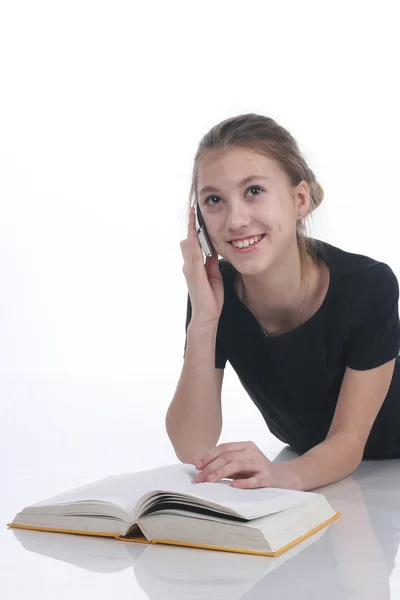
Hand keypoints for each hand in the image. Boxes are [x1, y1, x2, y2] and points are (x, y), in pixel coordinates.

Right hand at [180, 207, 223, 324]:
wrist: (206, 315)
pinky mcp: (194, 272)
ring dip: (191, 228)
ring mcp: (190, 268)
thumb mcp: (214, 276)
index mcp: (195, 265)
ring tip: (193, 214)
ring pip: (190, 243)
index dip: (195, 229)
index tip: (197, 216)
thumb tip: (213, 251)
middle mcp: (190, 265)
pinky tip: (195, 232)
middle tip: (193, 208)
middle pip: (190, 240)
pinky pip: (194, 253)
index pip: (194, 243)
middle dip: (191, 224)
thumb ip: (212, 263)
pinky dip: (194, 241)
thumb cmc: (210, 298)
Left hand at [194, 441, 295, 488]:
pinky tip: (233, 485)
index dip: (209, 456)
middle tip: (200, 478)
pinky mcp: (267, 478)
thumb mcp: (241, 464)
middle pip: (228, 456)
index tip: (197, 466)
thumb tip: (203, 469)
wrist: (282, 479)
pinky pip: (254, 480)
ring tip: (210, 480)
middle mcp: (253, 452)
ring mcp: (261, 464)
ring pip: (238, 465)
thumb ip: (227, 464)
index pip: (224, 448)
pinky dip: (243, 482)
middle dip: (211, 467)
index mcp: (245, 446)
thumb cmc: (257, 471)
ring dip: (221, 472)